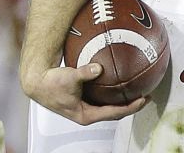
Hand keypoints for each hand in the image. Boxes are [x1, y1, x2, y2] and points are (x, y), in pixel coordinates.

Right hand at [25, 64, 147, 124]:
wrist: (37, 82)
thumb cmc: (51, 83)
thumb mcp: (70, 77)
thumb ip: (85, 73)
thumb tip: (99, 67)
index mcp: (86, 115)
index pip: (114, 113)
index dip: (131, 107)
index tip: (143, 99)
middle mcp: (87, 113)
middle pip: (115, 112)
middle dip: (131, 105)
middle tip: (146, 96)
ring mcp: (85, 108)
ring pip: (109, 106)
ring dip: (123, 100)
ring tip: (136, 90)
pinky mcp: (83, 100)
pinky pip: (102, 97)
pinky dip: (112, 92)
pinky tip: (118, 81)